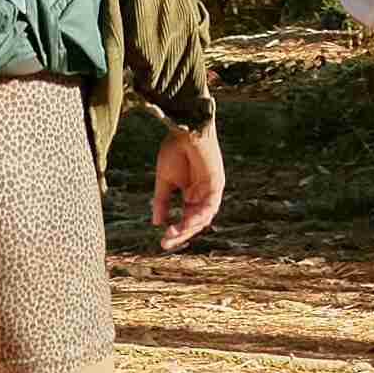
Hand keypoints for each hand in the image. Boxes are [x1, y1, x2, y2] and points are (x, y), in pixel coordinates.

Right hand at [149, 126, 228, 251]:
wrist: (183, 129)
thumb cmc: (174, 150)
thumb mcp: (164, 180)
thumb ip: (161, 201)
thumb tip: (156, 223)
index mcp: (191, 194)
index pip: (185, 219)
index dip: (175, 231)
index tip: (162, 242)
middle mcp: (202, 195)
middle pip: (194, 222)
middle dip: (181, 234)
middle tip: (165, 242)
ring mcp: (211, 190)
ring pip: (203, 217)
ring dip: (188, 227)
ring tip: (173, 233)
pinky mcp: (217, 183)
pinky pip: (210, 205)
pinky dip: (199, 214)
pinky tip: (186, 221)